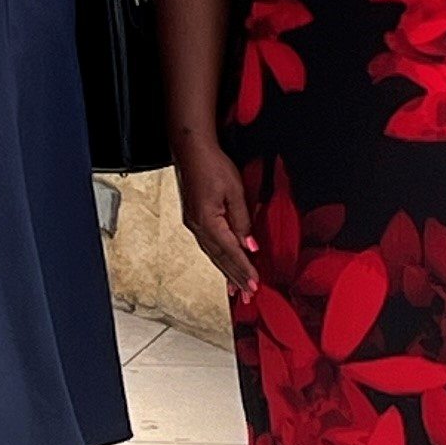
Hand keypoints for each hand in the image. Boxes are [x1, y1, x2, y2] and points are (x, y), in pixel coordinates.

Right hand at [175, 138, 255, 291]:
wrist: (191, 150)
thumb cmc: (212, 165)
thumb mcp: (235, 191)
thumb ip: (242, 221)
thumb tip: (249, 246)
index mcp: (208, 222)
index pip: (231, 252)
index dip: (244, 270)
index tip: (254, 284)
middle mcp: (197, 227)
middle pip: (220, 259)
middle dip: (235, 277)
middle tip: (248, 294)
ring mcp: (193, 224)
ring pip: (213, 255)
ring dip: (226, 272)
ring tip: (237, 288)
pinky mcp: (194, 219)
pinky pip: (208, 246)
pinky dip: (218, 259)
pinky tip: (223, 266)